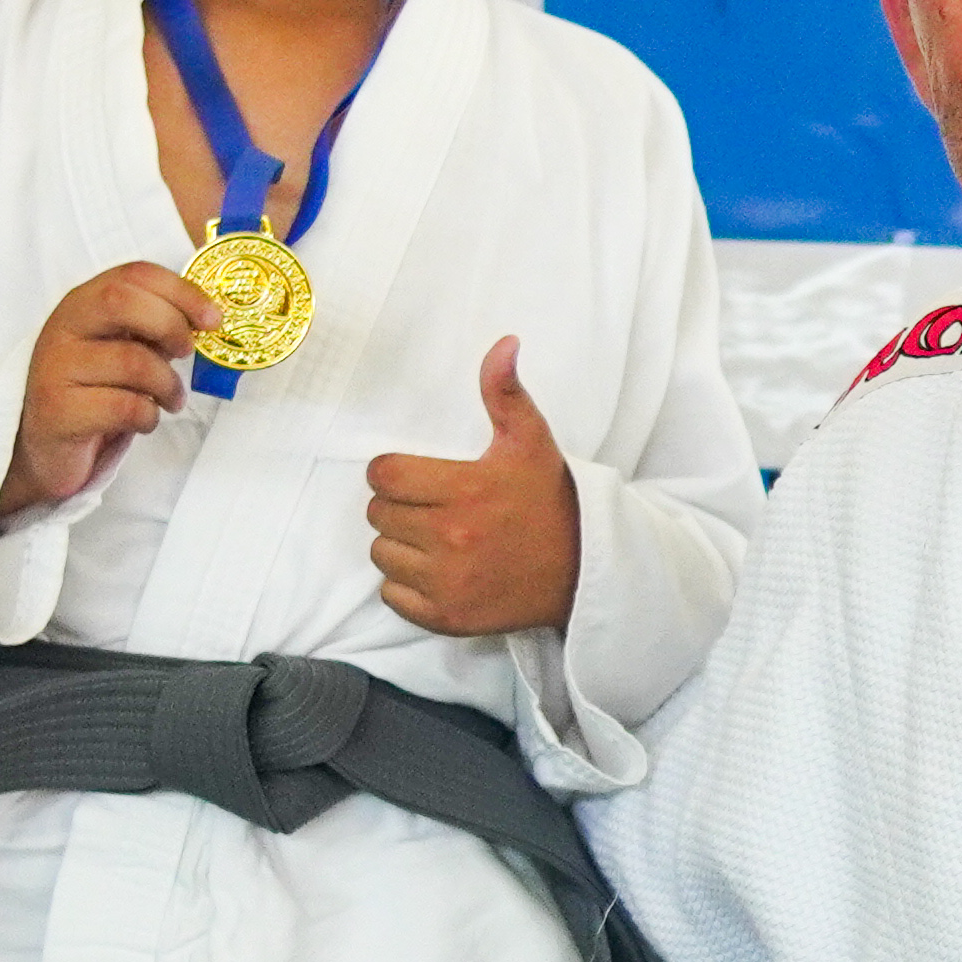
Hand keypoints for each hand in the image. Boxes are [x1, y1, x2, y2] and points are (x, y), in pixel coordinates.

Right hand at [4, 261, 210, 522]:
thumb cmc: (94, 394)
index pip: (132, 274)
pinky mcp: (58, 411)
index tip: (212, 319)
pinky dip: (148, 417)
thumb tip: (203, 319)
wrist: (45, 450)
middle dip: (170, 324)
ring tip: (171, 400)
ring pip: (131, 361)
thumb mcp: (123, 350)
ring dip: (168, 385)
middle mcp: (63, 328)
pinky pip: (123, 407)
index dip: (180, 290)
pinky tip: (144, 421)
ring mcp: (55, 368)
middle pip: (121, 301)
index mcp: (83, 304)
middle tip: (188, 353)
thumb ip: (153, 330)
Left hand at [369, 338, 580, 640]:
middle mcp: (450, 538)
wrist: (584, 570)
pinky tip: (436, 570)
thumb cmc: (551, 501)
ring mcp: (446, 582)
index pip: (383, 475)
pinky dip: (405, 585)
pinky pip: (391, 595)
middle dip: (397, 506)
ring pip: (382, 554)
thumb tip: (504, 344)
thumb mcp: (532, 441)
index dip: (393, 471)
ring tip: (433, 538)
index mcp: (464, 490)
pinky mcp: (446, 616)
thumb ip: (506, 393)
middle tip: (430, 506)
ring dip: (399, 544)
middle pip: (377, 514)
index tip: (416, 475)